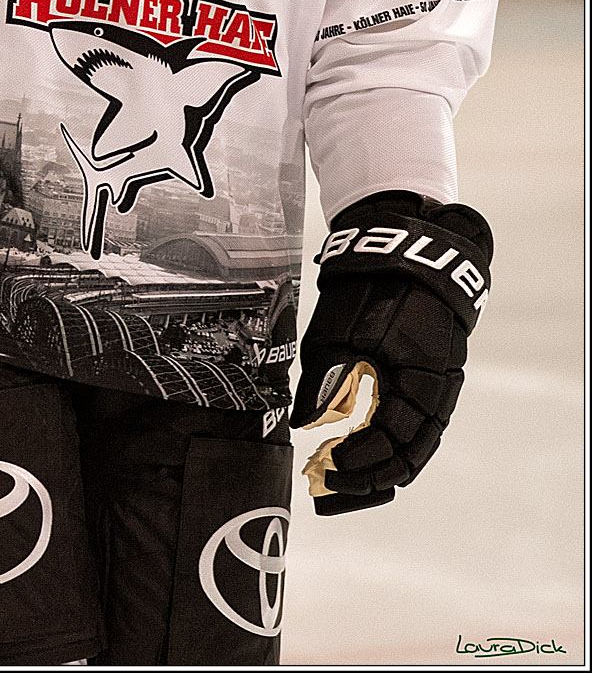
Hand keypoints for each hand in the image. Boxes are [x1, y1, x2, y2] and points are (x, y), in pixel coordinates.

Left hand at [291, 191, 491, 513]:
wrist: (409, 246)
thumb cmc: (376, 286)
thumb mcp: (342, 329)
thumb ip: (326, 379)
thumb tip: (306, 425)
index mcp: (421, 382)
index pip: (392, 444)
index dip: (358, 462)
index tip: (323, 466)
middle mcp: (436, 393)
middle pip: (407, 457)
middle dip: (366, 480)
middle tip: (327, 494)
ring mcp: (434, 387)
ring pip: (411, 446)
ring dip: (376, 467)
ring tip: (338, 481)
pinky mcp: (424, 378)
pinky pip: (410, 425)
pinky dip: (384, 444)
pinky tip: (356, 450)